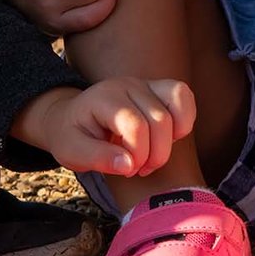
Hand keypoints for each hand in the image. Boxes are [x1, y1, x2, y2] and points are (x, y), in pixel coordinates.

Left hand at [16, 79, 197, 176]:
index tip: (127, 171)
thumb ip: (97, 158)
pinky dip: (184, 121)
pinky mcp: (158, 89)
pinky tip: (168, 139)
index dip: (138, 154)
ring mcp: (145, 84)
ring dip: (171, 140)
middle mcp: (127, 85)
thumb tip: (129, 165)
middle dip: (155, 154)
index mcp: (104, 98)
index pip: (136, 125)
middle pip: (160, 119)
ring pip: (177, 105)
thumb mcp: (71, 152)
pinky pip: (184, 96)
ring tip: (153, 156)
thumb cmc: (72, 136)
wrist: (70, 118)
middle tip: (138, 170)